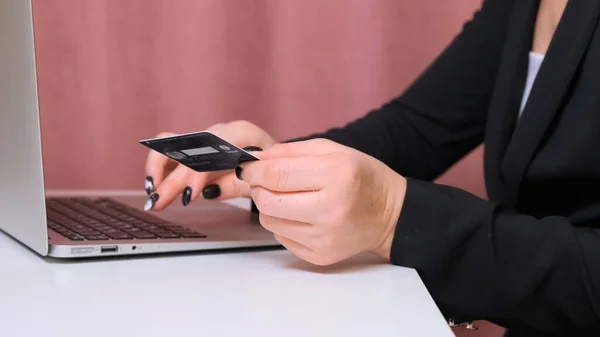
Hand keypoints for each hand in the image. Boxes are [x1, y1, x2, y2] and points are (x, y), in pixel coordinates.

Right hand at [143, 120, 276, 210]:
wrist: (276, 159)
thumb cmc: (272, 167)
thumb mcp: (263, 179)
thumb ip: (237, 185)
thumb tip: (210, 192)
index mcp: (240, 133)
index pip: (211, 151)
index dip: (197, 174)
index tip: (189, 194)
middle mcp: (219, 132)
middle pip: (188, 151)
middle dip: (171, 180)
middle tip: (159, 202)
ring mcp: (206, 138)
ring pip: (172, 146)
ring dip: (158, 171)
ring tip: (153, 195)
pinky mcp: (198, 148)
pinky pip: (172, 152)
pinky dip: (162, 168)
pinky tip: (155, 186)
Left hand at [238, 138, 406, 264]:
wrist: (390, 214)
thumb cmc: (361, 177)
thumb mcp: (332, 150)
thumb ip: (291, 151)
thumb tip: (257, 159)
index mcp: (336, 175)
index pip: (276, 175)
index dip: (255, 170)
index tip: (250, 167)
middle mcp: (331, 209)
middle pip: (268, 201)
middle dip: (259, 188)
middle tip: (267, 182)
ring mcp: (325, 237)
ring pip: (270, 222)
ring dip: (270, 207)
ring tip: (288, 199)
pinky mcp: (320, 255)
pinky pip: (282, 238)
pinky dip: (284, 224)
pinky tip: (301, 216)